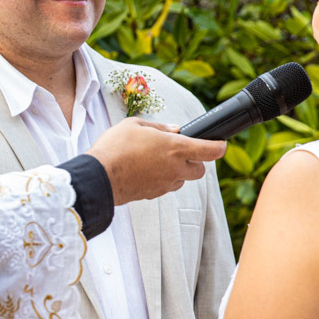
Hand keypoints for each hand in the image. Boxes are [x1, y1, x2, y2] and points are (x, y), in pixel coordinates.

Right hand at [85, 118, 225, 204]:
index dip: (218, 146)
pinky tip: (145, 170)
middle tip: (180, 152)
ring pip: (182, 180)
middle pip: (200, 170)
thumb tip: (173, 130)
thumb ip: (159, 127)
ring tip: (157, 160)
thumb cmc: (115, 147)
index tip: (220, 144)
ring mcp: (165, 184)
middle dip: (195, 162)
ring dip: (177, 171)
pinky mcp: (153, 194)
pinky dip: (161, 179)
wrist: (98, 177)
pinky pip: (165, 186)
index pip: (209, 150)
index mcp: (176, 148)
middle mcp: (175, 168)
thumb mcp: (135, 125)